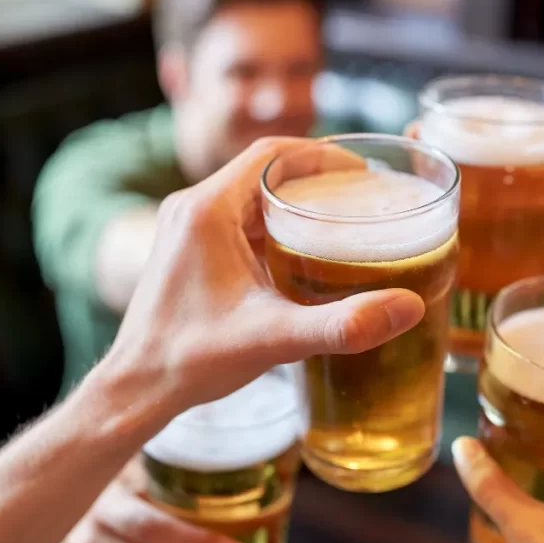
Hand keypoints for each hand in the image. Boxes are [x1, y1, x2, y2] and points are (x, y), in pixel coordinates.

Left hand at [97, 136, 426, 419]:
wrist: (136, 389)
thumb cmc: (190, 359)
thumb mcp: (273, 339)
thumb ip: (341, 324)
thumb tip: (407, 307)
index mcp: (208, 210)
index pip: (270, 153)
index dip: (320, 155)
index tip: (362, 171)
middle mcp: (193, 209)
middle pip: (264, 170)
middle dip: (315, 177)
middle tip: (363, 196)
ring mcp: (188, 230)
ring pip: (251, 196)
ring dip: (295, 201)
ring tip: (343, 220)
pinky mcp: (190, 252)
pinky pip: (239, 220)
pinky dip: (275, 225)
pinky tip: (306, 254)